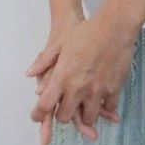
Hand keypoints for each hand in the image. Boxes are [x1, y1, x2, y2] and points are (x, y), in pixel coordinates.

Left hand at [27, 13, 135, 144]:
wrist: (114, 27)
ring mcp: (96, 91)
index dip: (38, 114)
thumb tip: (30, 73)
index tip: (37, 116)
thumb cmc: (86, 33)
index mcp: (62, 78)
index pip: (45, 105)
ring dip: (85, 114)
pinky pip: (108, 108)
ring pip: (88, 117)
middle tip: (66, 109)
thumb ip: (44, 61)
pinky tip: (104, 101)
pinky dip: (105, 107)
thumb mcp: (60, 44)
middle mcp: (77, 88)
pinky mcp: (113, 89)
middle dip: (63, 115)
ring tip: (85, 107)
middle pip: (65, 117)